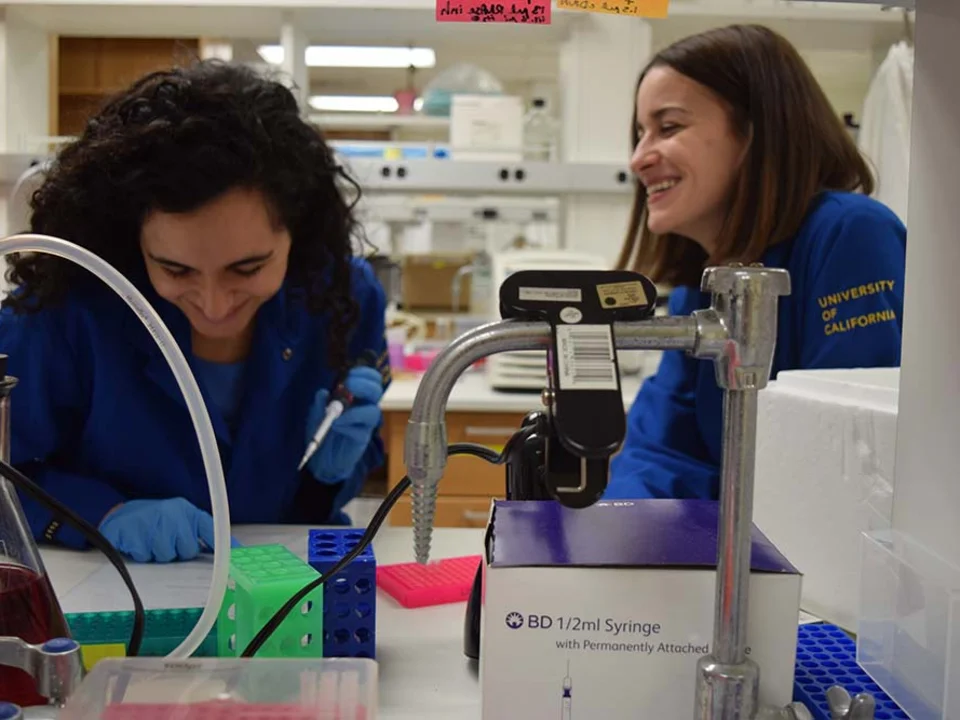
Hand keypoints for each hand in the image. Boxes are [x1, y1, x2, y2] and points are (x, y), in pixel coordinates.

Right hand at [98, 497, 215, 562]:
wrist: (121, 516)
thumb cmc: (155, 522)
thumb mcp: (179, 522)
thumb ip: (199, 535)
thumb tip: (226, 553)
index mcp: (187, 511)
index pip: (210, 528)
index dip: (223, 545)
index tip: (232, 558)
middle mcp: (172, 513)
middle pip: (188, 549)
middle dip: (179, 553)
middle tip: (167, 544)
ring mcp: (152, 521)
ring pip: (166, 555)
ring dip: (159, 555)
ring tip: (152, 543)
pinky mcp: (134, 532)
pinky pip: (145, 556)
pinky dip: (142, 555)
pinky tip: (139, 544)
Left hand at [306, 366, 383, 483]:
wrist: (322, 457)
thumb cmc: (323, 430)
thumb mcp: (316, 413)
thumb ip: (320, 402)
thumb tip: (324, 392)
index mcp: (356, 396)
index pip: (370, 379)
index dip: (364, 374)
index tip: (350, 374)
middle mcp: (364, 406)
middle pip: (376, 391)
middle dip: (364, 385)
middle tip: (349, 387)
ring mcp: (365, 423)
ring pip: (373, 411)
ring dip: (354, 410)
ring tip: (337, 414)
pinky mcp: (363, 437)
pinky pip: (361, 429)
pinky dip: (347, 424)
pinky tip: (336, 426)